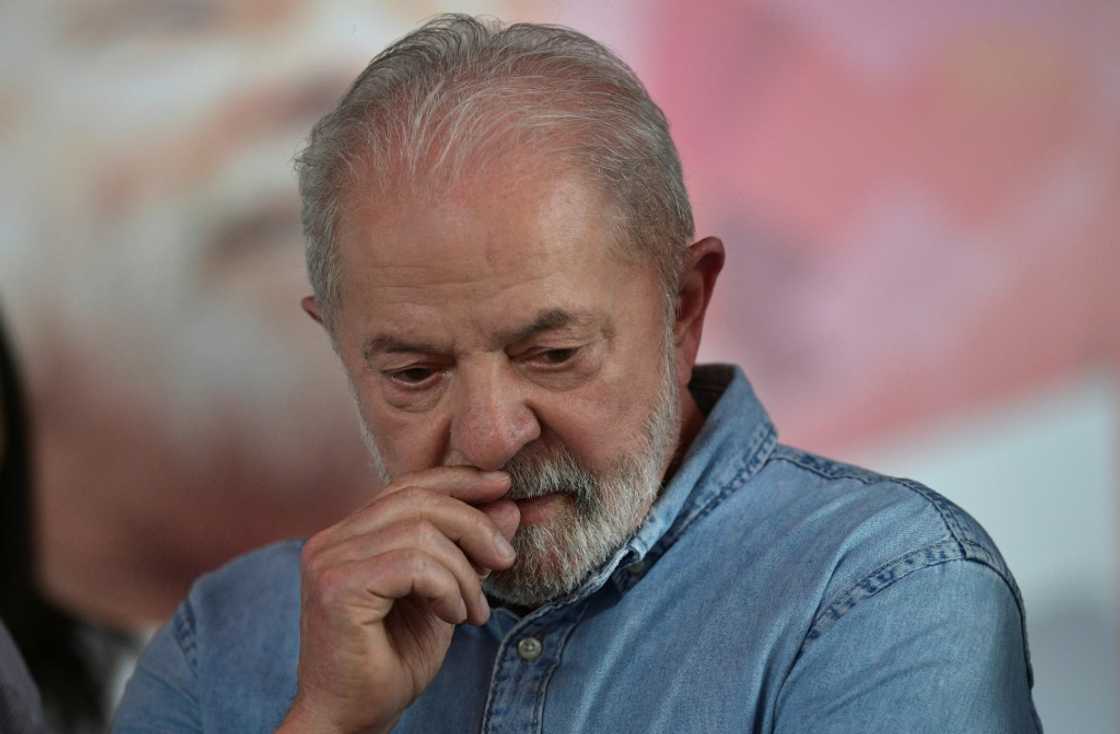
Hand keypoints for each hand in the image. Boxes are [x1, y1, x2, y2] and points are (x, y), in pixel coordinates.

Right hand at [277, 467, 519, 733]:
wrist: (352, 720)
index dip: (459, 480)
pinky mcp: (337, 588)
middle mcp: (331, 540)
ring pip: (422, 532)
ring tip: (474, 611)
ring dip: (464, 572)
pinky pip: (413, 564)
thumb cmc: (392, 662)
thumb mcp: (445, 596)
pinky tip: (454, 617)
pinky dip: (447, 588)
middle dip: (474, 525)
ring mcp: (328, 561)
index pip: (408, 486)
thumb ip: (467, 551)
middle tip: (505, 560)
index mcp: (349, 535)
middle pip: (418, 500)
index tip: (503, 486)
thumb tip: (507, 505)